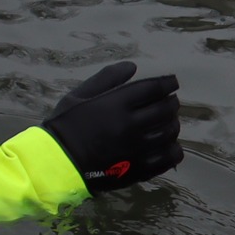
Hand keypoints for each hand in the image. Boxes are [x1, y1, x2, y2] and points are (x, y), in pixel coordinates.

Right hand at [41, 61, 182, 193]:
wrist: (60, 162)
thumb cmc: (66, 124)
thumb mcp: (78, 95)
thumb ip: (106, 79)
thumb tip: (132, 66)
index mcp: (115, 105)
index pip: (152, 89)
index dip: (167, 83)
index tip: (172, 82)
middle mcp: (131, 126)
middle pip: (165, 110)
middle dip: (171, 102)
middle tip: (170, 100)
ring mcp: (139, 149)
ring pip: (170, 132)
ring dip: (173, 123)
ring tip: (168, 120)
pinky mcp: (142, 168)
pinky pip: (170, 157)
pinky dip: (175, 148)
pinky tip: (169, 143)